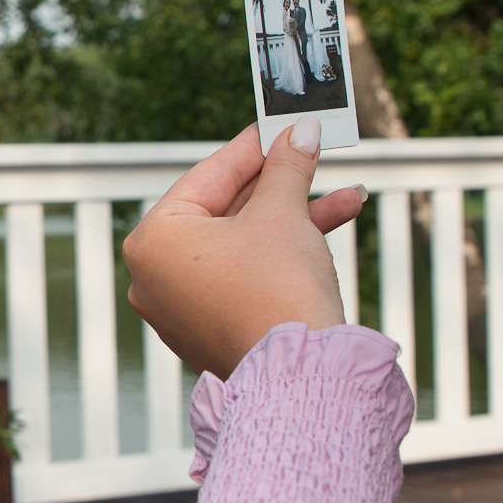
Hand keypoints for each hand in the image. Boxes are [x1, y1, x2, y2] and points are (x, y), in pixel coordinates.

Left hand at [123, 120, 367, 380]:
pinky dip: (280, 255)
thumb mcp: (283, 213)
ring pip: (243, 246)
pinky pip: (244, 277)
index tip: (283, 126)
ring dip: (296, 219)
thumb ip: (287, 167)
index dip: (254, 148)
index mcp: (152, 241)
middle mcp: (154, 276)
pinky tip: (330, 231)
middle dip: (282, 186)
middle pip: (226, 212)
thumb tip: (299, 132)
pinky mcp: (211, 331)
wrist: (299, 377)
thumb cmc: (277, 287)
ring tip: (350, 197)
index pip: (207, 177)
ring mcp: (180, 308)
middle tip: (315, 155)